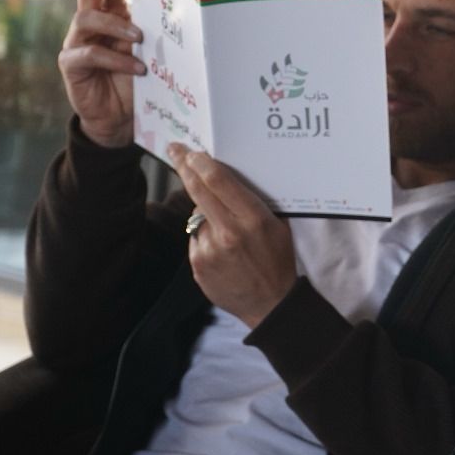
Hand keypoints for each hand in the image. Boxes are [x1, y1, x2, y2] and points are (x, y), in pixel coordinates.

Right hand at [57, 0, 144, 147]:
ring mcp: (78, 42)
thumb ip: (156, 30)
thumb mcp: (151, 51)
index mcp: (111, 14)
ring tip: (140, 38)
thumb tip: (183, 9)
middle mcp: (91, 23)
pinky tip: (137, 69)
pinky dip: (115, 60)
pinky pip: (88, 54)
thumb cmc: (138, 81)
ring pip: (86, 19)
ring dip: (115, 25)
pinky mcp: (71, 65)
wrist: (121, 119)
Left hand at [169, 144, 298, 327]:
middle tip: (175, 150)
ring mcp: (210, 250)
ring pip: (197, 217)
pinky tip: (222, 251)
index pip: (219, 181)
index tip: (191, 151)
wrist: (271, 304)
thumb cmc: (279, 261)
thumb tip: (232, 178)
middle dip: (184, 167)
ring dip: (206, 215)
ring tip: (228, 233)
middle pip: (198, 190)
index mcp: (253, 219)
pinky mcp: (198, 265)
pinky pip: (196, 239)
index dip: (202, 162)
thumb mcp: (279, 226)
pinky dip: (205, 238)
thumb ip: (255, 203)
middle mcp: (229, 232)